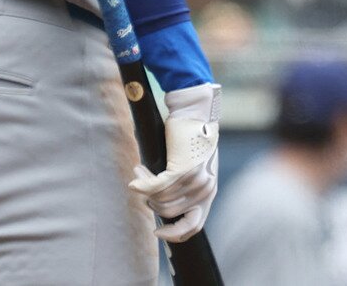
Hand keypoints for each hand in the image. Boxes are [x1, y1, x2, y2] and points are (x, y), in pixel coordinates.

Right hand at [127, 83, 220, 242]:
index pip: (193, 227)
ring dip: (146, 189)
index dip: (174, 234)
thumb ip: (186, 188)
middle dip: (151, 202)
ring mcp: (195, 181)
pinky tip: (137, 173)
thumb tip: (161, 206)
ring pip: (160, 200)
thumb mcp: (195, 167)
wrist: (196, 112)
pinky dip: (143, 183)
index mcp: (209, 192)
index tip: (158, 232)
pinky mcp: (182, 170)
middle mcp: (205, 190)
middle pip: (168, 213)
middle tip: (143, 185)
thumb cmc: (192, 137)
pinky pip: (155, 187)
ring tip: (140, 172)